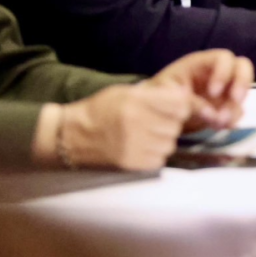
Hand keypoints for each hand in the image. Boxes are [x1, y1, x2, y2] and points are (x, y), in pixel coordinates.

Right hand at [56, 83, 192, 170]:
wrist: (70, 136)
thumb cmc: (100, 110)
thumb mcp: (125, 92)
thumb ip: (155, 94)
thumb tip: (184, 95)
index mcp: (136, 100)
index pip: (180, 103)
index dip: (182, 105)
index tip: (176, 107)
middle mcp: (137, 122)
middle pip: (177, 124)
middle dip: (172, 122)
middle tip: (157, 121)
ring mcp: (134, 145)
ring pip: (170, 143)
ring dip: (164, 139)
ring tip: (147, 134)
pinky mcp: (132, 164)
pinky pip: (159, 159)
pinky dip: (155, 154)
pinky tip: (141, 147)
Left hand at [149, 50, 253, 130]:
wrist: (156, 112)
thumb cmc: (158, 95)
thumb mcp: (166, 93)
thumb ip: (187, 99)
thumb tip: (210, 112)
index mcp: (202, 63)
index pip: (223, 58)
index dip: (224, 72)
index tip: (214, 92)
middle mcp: (217, 72)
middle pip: (243, 66)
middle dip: (243, 83)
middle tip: (235, 100)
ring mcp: (224, 89)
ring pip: (243, 91)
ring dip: (235, 107)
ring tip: (219, 122)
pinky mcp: (225, 106)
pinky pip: (238, 110)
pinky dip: (232, 120)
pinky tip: (217, 126)